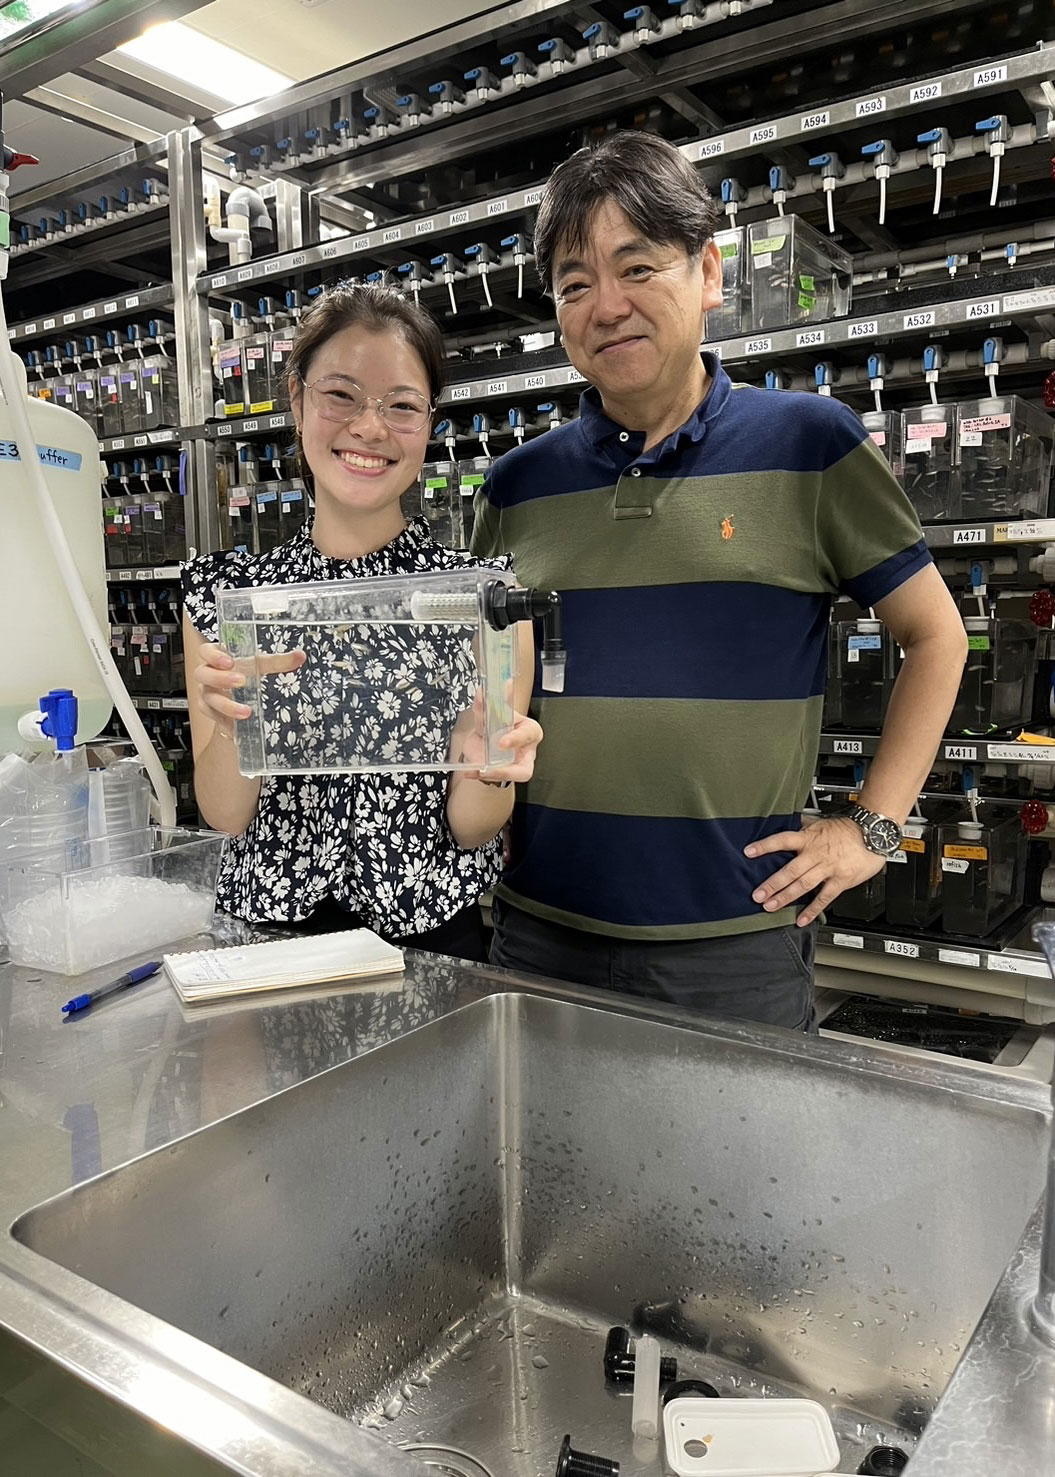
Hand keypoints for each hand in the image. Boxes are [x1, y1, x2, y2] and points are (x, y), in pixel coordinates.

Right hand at [193, 643, 305, 739]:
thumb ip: (279, 661)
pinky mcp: (209, 710)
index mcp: (216, 657)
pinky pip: (212, 716)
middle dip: (221, 679)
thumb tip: (300, 656)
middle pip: (203, 674)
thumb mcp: (261, 664)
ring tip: (246, 711)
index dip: (213, 656)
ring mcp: (206, 693)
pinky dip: (225, 720)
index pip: (205, 651)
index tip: (229, 661)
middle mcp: (207, 674)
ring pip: (208, 698)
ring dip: (226, 705)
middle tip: (241, 681)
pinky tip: (237, 725)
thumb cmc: (245, 671)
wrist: (235, 693)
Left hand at [458, 692, 542, 785]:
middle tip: (486, 768)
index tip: (501, 743)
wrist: (495, 733)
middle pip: (521, 769)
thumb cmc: (505, 724)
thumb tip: (499, 684)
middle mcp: (524, 753)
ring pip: (503, 774)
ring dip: (488, 773)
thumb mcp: (502, 710)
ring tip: (474, 769)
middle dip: (504, 770)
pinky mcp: (497, 771)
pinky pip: (487, 774)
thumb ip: (499, 700)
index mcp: (530, 732)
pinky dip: (475, 773)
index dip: (515, 740)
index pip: (527, 735)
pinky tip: (468, 772)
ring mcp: (511, 765)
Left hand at [744, 817, 885, 927]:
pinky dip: (813, 910)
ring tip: (770, 906)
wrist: (873, 833)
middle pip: (790, 870)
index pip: (782, 840)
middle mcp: (816, 854)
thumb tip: (789, 820)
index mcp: (809, 838)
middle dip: (772, 883)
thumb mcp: (821, 822)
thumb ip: (803, 825)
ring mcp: (828, 868)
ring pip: (803, 885)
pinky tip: (801, 918)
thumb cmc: (847, 829)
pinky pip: (824, 897)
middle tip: (757, 894)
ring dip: (786, 897)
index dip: (765, 846)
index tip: (749, 852)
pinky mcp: (841, 880)